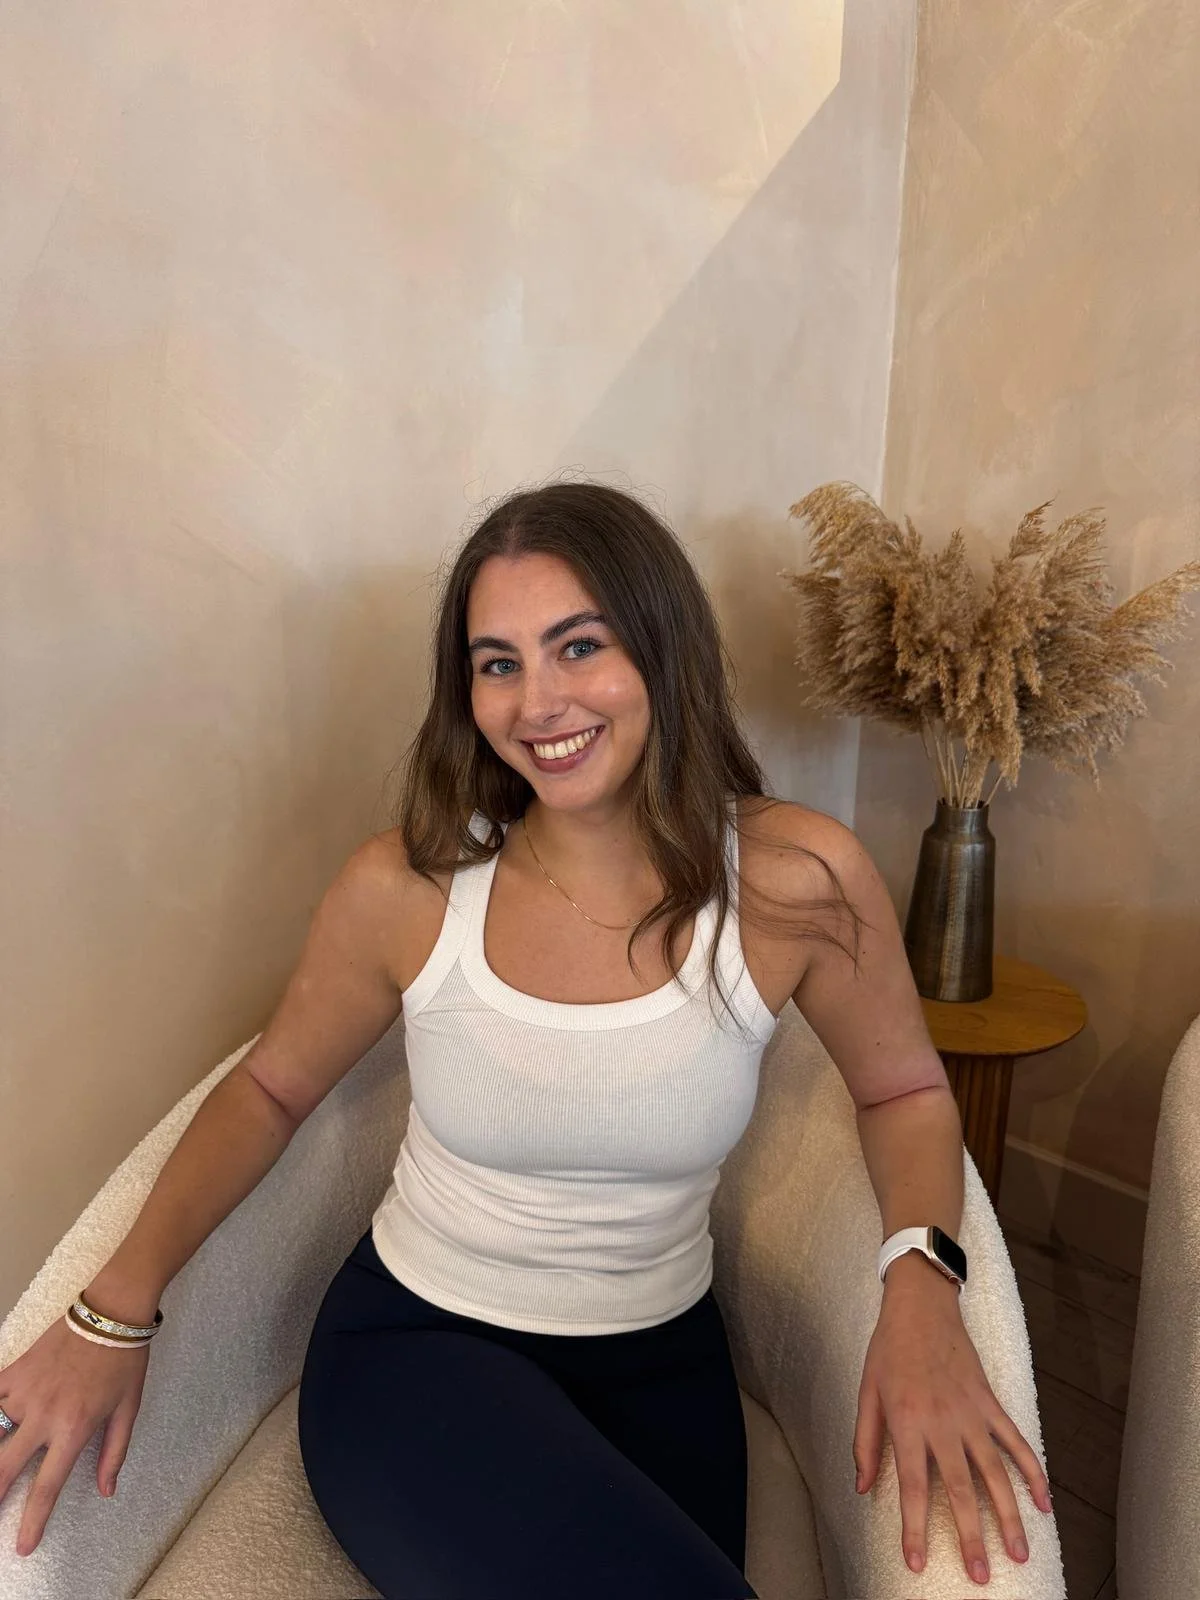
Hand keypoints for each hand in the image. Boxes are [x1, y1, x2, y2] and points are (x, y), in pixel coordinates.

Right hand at [0, 1315, 148, 1556]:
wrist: (111, 1311)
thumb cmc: (124, 1361)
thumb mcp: (128, 1410)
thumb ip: (114, 1453)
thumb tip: (106, 1491)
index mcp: (74, 1429)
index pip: (47, 1486)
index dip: (33, 1521)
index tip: (24, 1545)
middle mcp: (43, 1415)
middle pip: (3, 1468)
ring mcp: (25, 1392)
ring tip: (0, 1462)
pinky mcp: (15, 1371)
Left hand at [853, 1254, 1052, 1584]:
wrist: (921, 1304)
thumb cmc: (888, 1348)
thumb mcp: (866, 1392)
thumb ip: (866, 1443)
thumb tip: (863, 1488)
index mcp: (908, 1422)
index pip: (914, 1488)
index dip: (915, 1529)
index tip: (917, 1562)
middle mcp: (943, 1422)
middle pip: (962, 1490)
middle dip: (972, 1537)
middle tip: (981, 1575)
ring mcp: (972, 1413)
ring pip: (996, 1474)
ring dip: (1010, 1516)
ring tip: (1019, 1553)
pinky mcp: (990, 1402)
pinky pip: (1016, 1442)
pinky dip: (1032, 1472)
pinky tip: (1044, 1503)